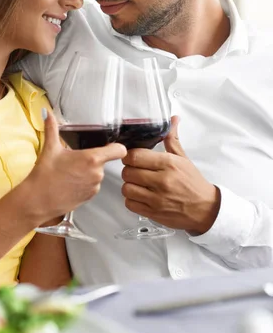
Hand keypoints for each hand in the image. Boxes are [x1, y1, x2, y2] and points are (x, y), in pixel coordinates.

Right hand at [26, 110, 126, 223]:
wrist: (37, 201)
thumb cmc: (45, 175)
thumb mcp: (50, 148)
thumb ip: (51, 128)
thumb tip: (47, 113)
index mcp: (92, 159)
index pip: (119, 150)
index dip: (116, 147)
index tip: (110, 145)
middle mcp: (97, 173)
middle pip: (103, 161)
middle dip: (92, 160)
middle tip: (75, 160)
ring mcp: (94, 187)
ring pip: (96, 174)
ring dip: (88, 172)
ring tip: (70, 173)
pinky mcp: (89, 198)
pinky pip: (92, 186)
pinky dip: (84, 184)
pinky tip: (69, 183)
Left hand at [121, 117, 220, 233]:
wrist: (206, 209)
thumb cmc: (193, 183)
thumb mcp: (183, 158)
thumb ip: (172, 138)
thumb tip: (173, 119)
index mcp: (168, 164)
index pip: (135, 156)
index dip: (128, 156)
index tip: (132, 157)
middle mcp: (162, 180)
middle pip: (127, 172)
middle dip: (128, 170)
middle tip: (135, 170)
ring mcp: (157, 198)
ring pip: (126, 188)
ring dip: (129, 185)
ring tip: (137, 184)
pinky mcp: (153, 213)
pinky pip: (130, 204)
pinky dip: (131, 200)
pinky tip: (140, 195)